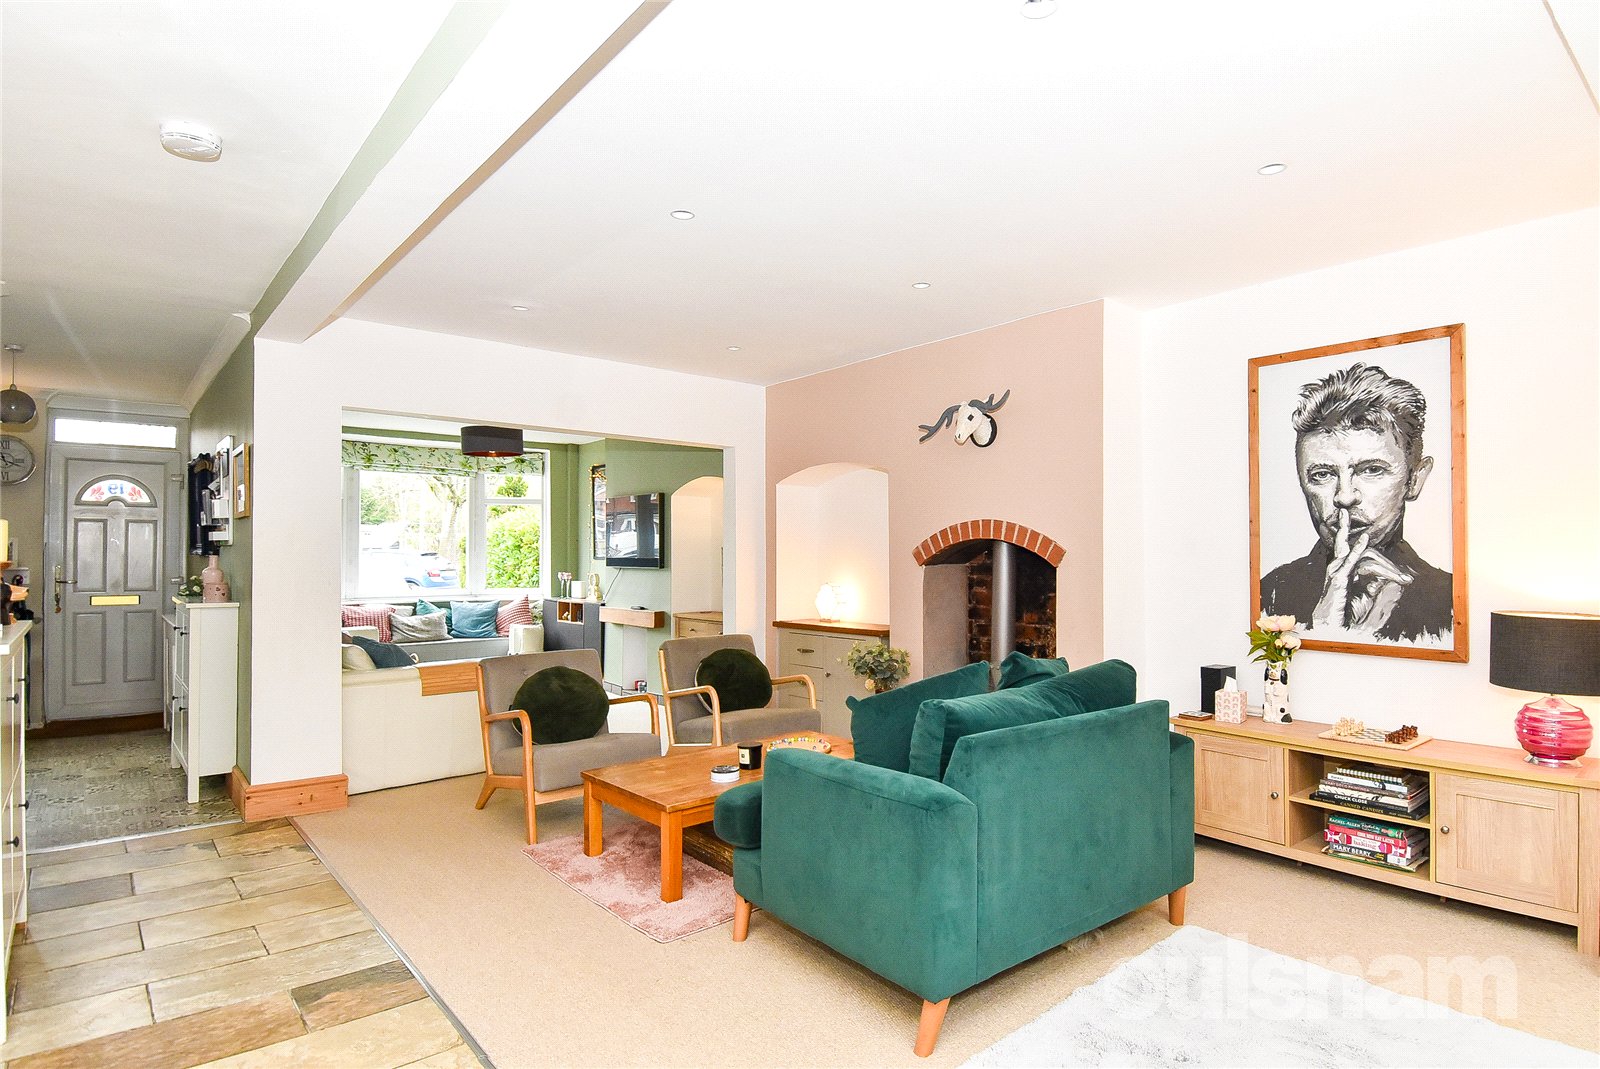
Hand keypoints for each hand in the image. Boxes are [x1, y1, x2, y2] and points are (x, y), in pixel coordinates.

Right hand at [1314, 509, 1412, 631]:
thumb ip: (1376, 586)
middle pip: (1343, 544)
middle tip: (1344, 510)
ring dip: (1346, 530)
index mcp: (1343, 574)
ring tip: (1345, 513)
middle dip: (1342, 527)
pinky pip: (1349, 561)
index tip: (1403, 576)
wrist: (1333, 629)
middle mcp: (1336, 571)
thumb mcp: (1368, 600)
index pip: (1359, 557)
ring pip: (1346, 549)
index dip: (1379, 560)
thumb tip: (1388, 575)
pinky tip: (1364, 538)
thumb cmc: (1347, 618)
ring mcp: (1336, 574)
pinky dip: (1357, 549)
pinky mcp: (1338, 580)